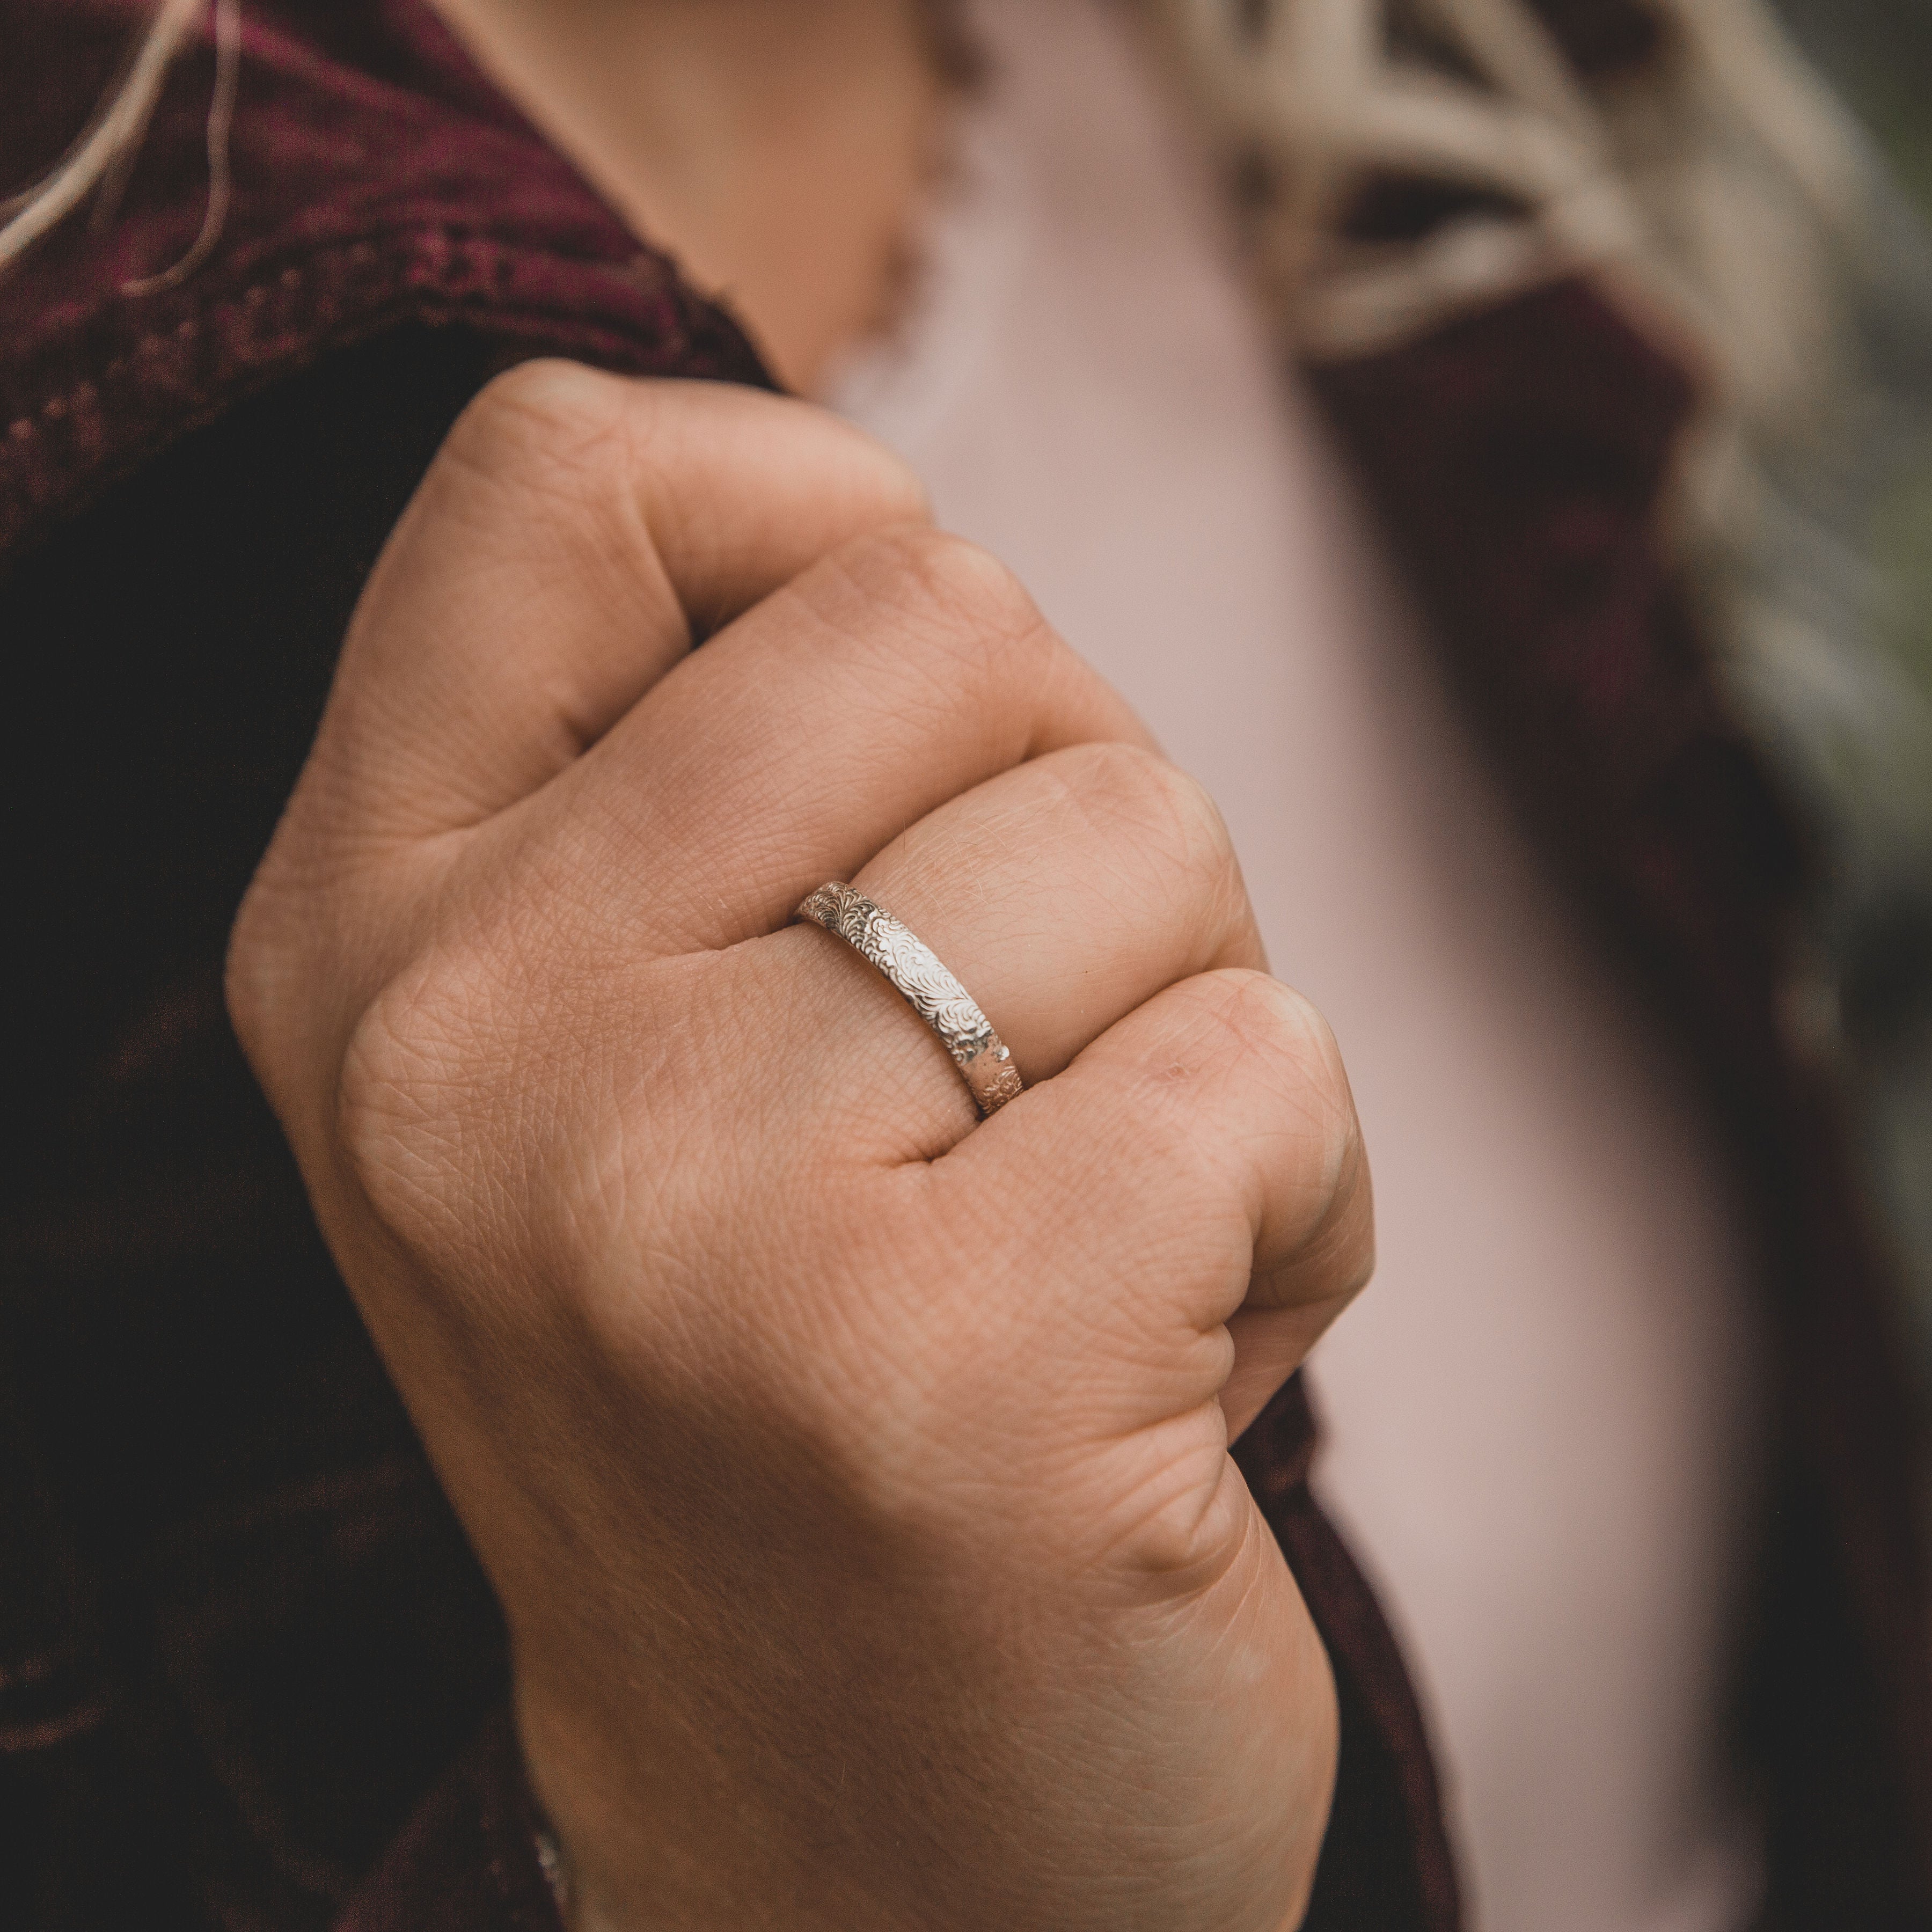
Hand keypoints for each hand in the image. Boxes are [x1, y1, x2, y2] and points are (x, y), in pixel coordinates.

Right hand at [228, 363, 1372, 1930]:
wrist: (846, 1851)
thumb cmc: (792, 1398)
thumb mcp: (632, 1066)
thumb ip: (712, 781)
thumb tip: (903, 545)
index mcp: (373, 933)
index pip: (564, 468)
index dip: (803, 508)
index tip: (906, 711)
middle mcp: (467, 1045)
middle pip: (943, 616)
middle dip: (1074, 807)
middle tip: (1017, 1062)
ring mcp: (679, 1206)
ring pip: (1142, 827)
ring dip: (1193, 1018)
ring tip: (1086, 1232)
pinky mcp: (946, 1363)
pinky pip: (1270, 1063)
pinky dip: (1302, 1197)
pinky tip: (1177, 1363)